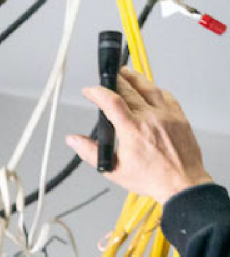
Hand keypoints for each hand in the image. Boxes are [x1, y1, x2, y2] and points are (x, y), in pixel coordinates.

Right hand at [65, 68, 211, 204]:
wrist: (182, 184)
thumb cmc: (151, 179)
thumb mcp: (113, 169)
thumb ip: (90, 152)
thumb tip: (73, 140)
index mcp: (132, 130)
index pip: (111, 101)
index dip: (97, 92)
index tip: (89, 91)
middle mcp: (150, 118)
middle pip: (129, 89)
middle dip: (114, 80)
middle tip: (106, 77)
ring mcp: (166, 115)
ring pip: (148, 87)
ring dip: (134, 78)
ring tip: (125, 73)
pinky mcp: (179, 117)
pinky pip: (166, 96)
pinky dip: (154, 89)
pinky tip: (149, 90)